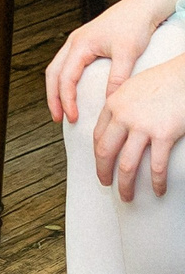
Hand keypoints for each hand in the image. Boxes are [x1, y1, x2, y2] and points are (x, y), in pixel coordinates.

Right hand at [49, 0, 164, 124]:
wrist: (140, 8)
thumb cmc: (134, 26)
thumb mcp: (127, 54)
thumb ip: (116, 79)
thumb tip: (109, 103)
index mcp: (80, 44)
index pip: (65, 77)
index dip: (66, 99)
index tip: (72, 117)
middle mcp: (74, 43)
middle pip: (53, 73)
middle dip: (53, 97)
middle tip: (58, 118)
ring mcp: (78, 43)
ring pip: (57, 68)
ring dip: (57, 89)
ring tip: (61, 108)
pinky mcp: (85, 45)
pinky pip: (67, 65)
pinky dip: (65, 81)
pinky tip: (73, 91)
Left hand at [97, 49, 184, 199]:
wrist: (183, 76)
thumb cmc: (161, 81)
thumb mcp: (132, 89)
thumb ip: (122, 106)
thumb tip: (118, 126)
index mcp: (113, 105)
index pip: (98, 136)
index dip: (97, 155)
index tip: (100, 166)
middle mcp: (123, 116)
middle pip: (105, 152)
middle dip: (104, 172)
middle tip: (106, 185)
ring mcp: (142, 126)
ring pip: (126, 163)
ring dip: (126, 184)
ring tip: (127, 197)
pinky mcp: (163, 135)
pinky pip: (156, 166)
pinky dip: (157, 182)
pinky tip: (159, 191)